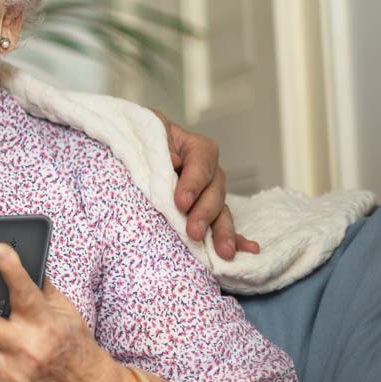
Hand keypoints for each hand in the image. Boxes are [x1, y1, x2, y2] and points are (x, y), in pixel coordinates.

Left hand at [152, 109, 258, 258]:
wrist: (134, 151)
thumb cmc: (140, 138)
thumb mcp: (146, 129)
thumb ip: (158, 138)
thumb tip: (174, 162)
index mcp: (195, 147)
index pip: (201, 162)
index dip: (193, 183)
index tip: (181, 202)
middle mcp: (208, 170)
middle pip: (215, 190)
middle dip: (205, 213)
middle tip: (194, 232)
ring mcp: (210, 192)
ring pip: (221, 211)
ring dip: (223, 232)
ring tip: (224, 251)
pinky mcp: (205, 211)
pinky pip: (222, 224)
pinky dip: (234, 237)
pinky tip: (247, 250)